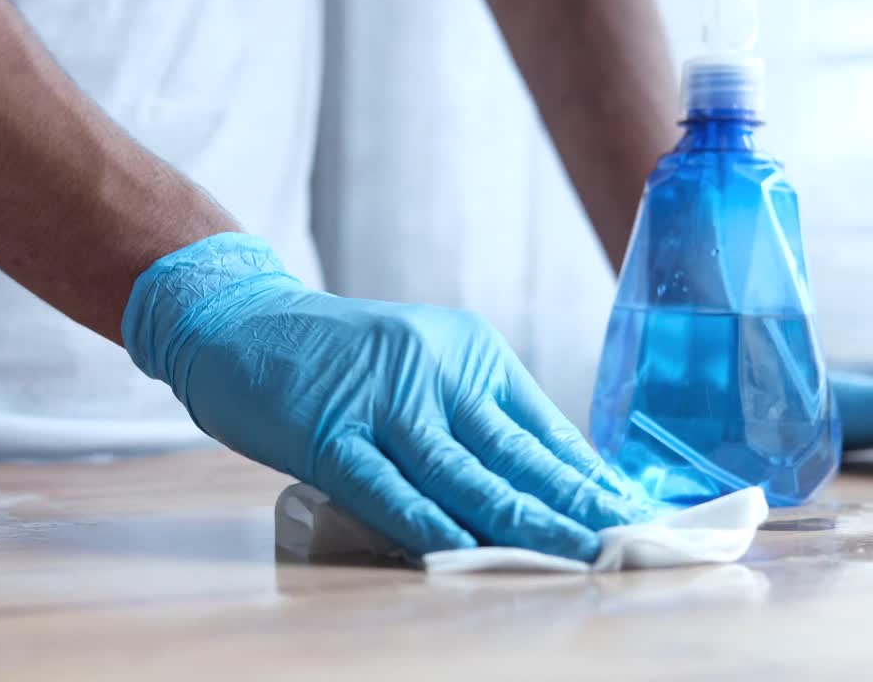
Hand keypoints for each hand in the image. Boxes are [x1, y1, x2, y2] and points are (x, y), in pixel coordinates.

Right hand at [123, 234, 650, 559]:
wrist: (239, 319)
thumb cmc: (337, 356)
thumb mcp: (421, 367)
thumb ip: (473, 419)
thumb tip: (541, 485)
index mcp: (468, 353)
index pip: (544, 427)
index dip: (590, 478)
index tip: (633, 515)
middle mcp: (435, 370)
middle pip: (517, 452)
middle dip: (576, 505)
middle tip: (629, 542)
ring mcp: (381, 399)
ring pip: (463, 471)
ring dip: (522, 519)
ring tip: (575, 553)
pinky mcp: (327, 429)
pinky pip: (382, 484)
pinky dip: (424, 519)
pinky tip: (463, 548)